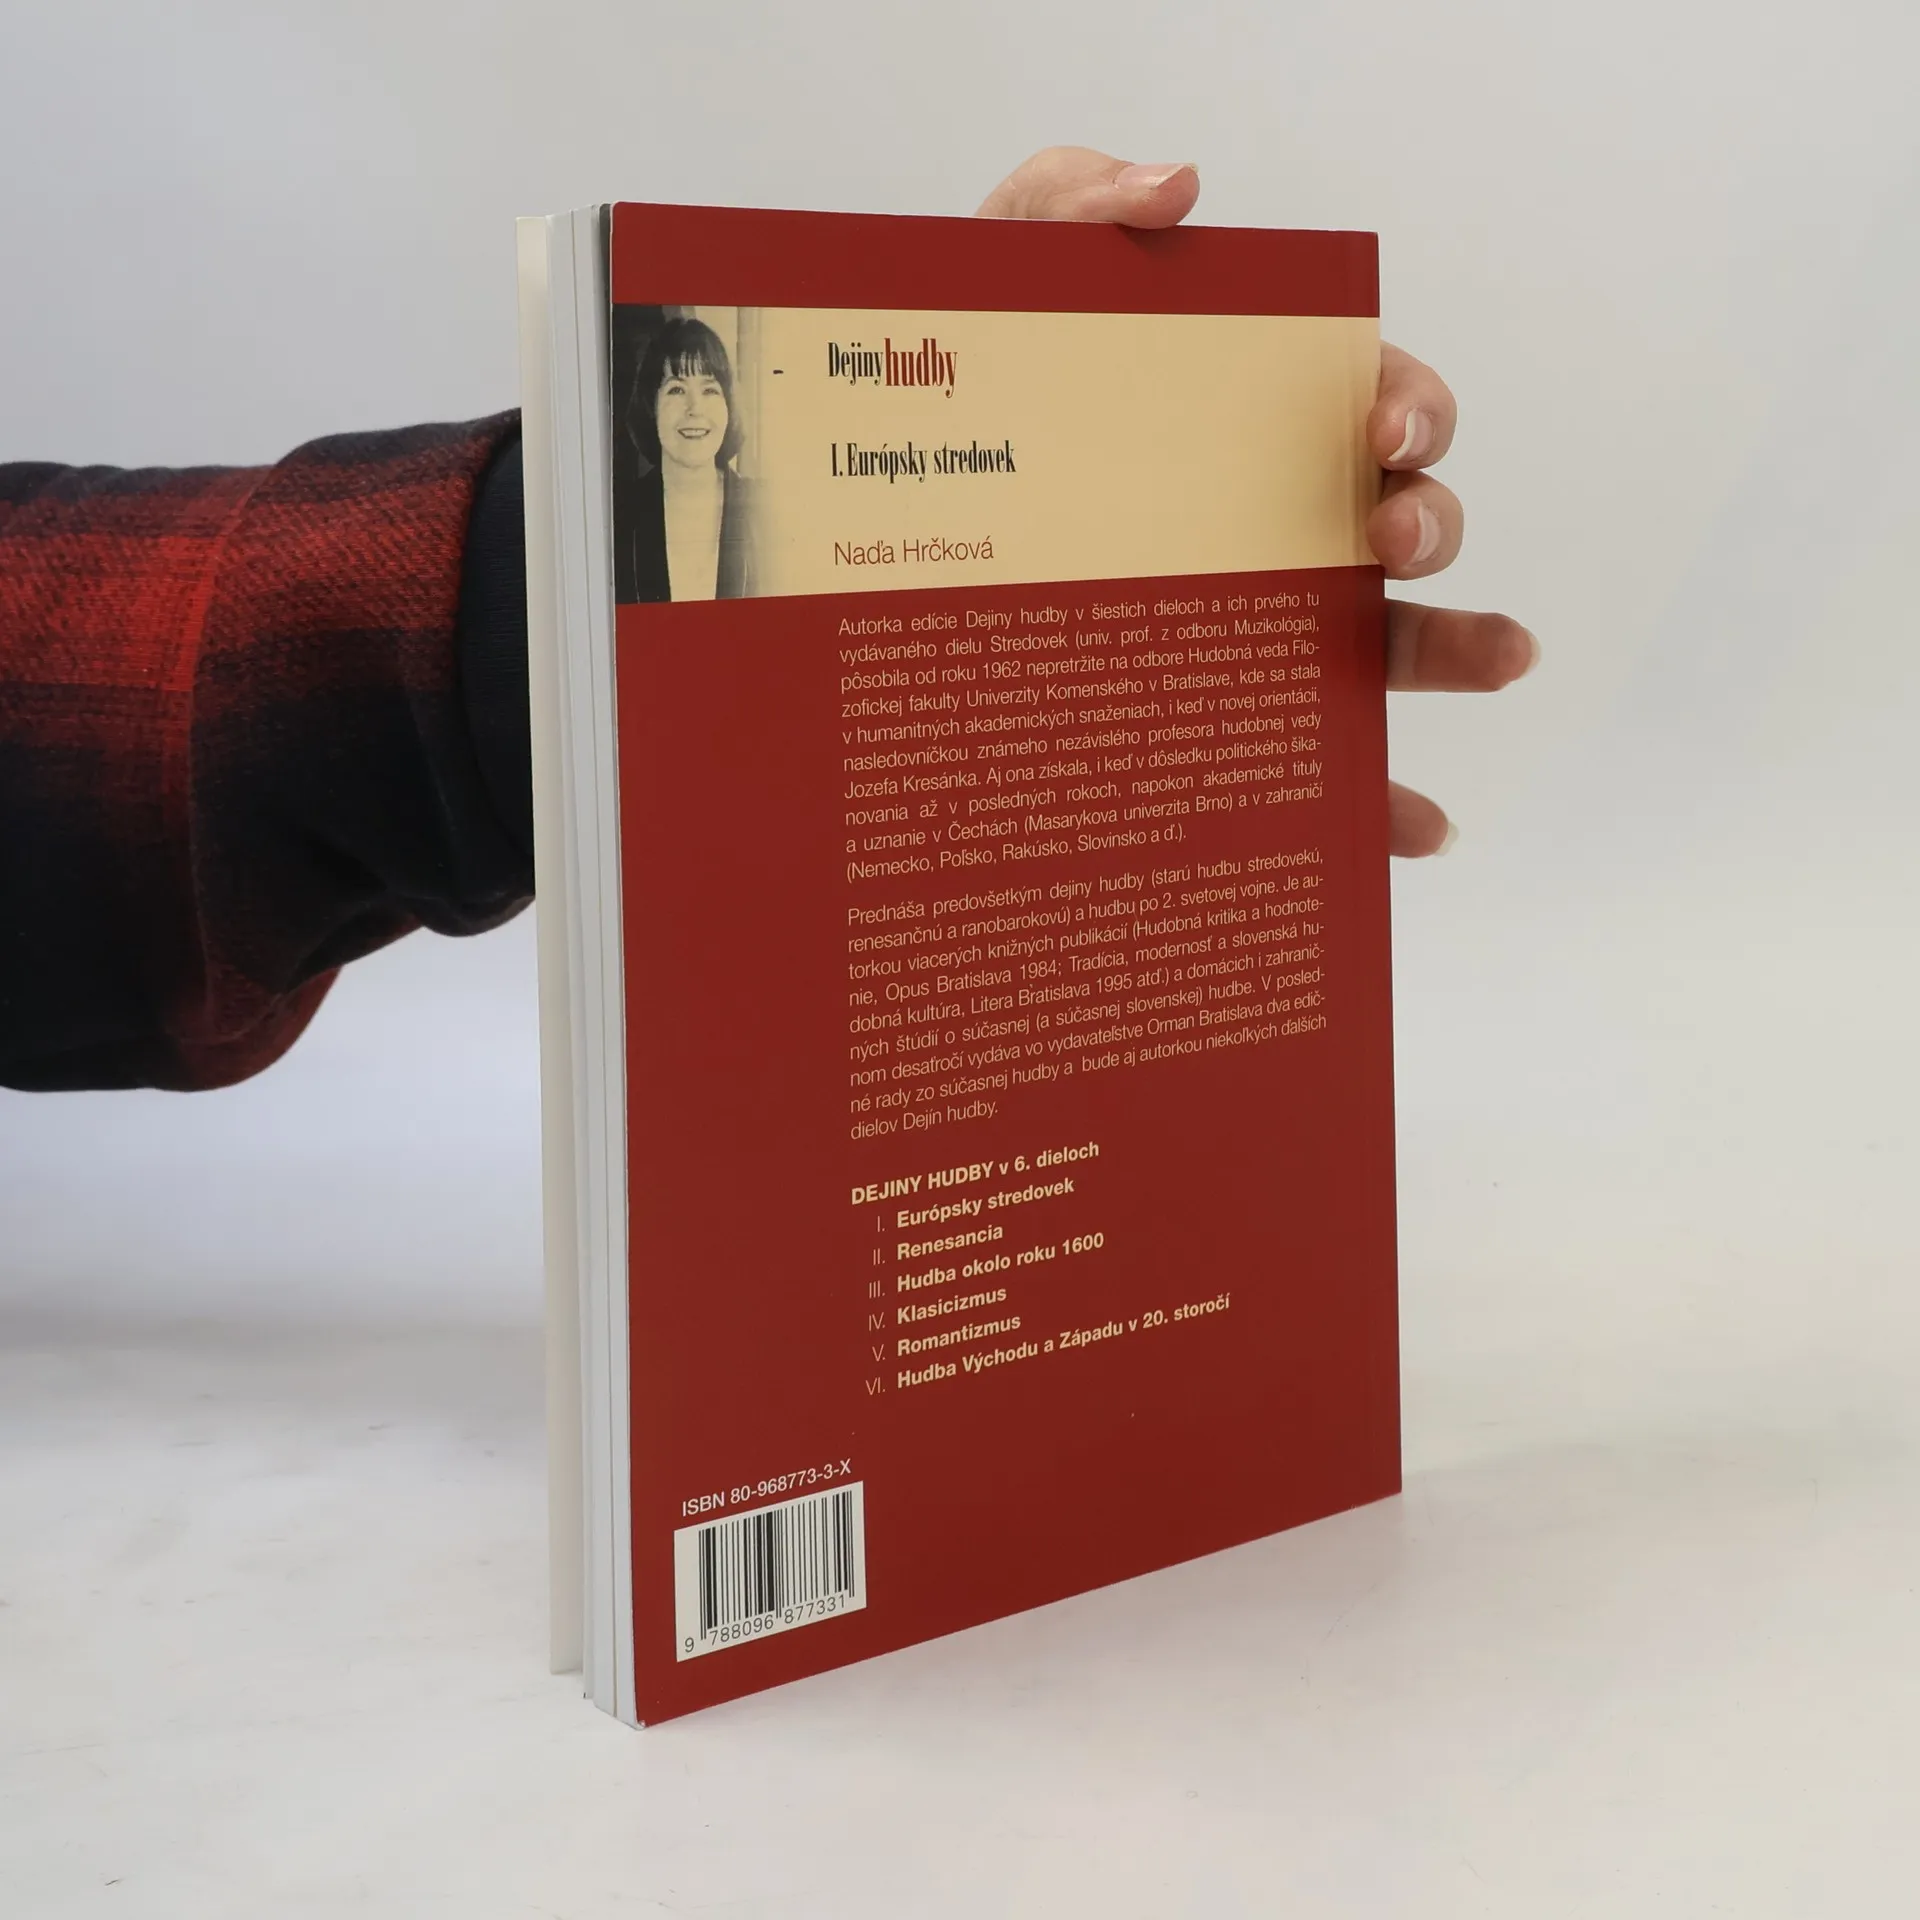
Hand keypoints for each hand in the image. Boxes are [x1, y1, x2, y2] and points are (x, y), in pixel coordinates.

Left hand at [978, 148, 1535, 856]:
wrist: (860, 531)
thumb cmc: (949, 403)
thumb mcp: (983, 283)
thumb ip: (1065, 205)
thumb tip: (1179, 184)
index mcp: (1247, 425)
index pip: (1367, 400)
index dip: (1407, 402)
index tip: (1385, 426)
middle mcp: (1275, 528)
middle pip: (1401, 519)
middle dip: (1431, 518)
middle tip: (1394, 534)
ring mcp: (1260, 633)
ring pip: (1388, 647)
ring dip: (1455, 648)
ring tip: (1498, 655)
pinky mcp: (1226, 732)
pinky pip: (1321, 776)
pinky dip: (1382, 805)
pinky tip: (1420, 828)